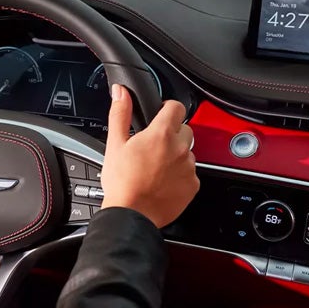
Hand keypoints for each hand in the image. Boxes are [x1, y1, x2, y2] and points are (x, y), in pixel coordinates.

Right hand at [100, 84, 199, 227]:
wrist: (132, 215)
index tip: (161, 115)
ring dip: (177, 155)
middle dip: (172, 134)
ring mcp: (189, 167)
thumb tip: (120, 92)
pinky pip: (191, 173)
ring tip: (157, 167)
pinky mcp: (193, 185)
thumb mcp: (115, 144)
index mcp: (161, 134)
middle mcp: (180, 148)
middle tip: (154, 146)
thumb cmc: (122, 183)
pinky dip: (180, 175)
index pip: (176, 107)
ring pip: (188, 152)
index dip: (167, 108)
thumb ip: (120, 113)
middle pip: (184, 129)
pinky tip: (163, 181)